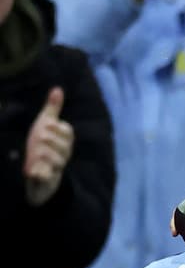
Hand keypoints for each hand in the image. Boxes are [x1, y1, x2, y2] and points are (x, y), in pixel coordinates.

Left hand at [24, 87, 73, 206]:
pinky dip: (41, 174)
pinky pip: (47, 177)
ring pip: (57, 161)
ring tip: (37, 152)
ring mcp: (55, 167)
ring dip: (47, 156)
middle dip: (52, 141)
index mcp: (64, 140)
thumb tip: (58, 89)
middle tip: (40, 136)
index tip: (47, 124)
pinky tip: (32, 171)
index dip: (58, 128)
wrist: (38, 170)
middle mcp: (63, 154)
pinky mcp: (47, 178)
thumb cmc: (43, 144)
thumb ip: (53, 108)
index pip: (68, 132)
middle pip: (64, 146)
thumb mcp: (45, 124)